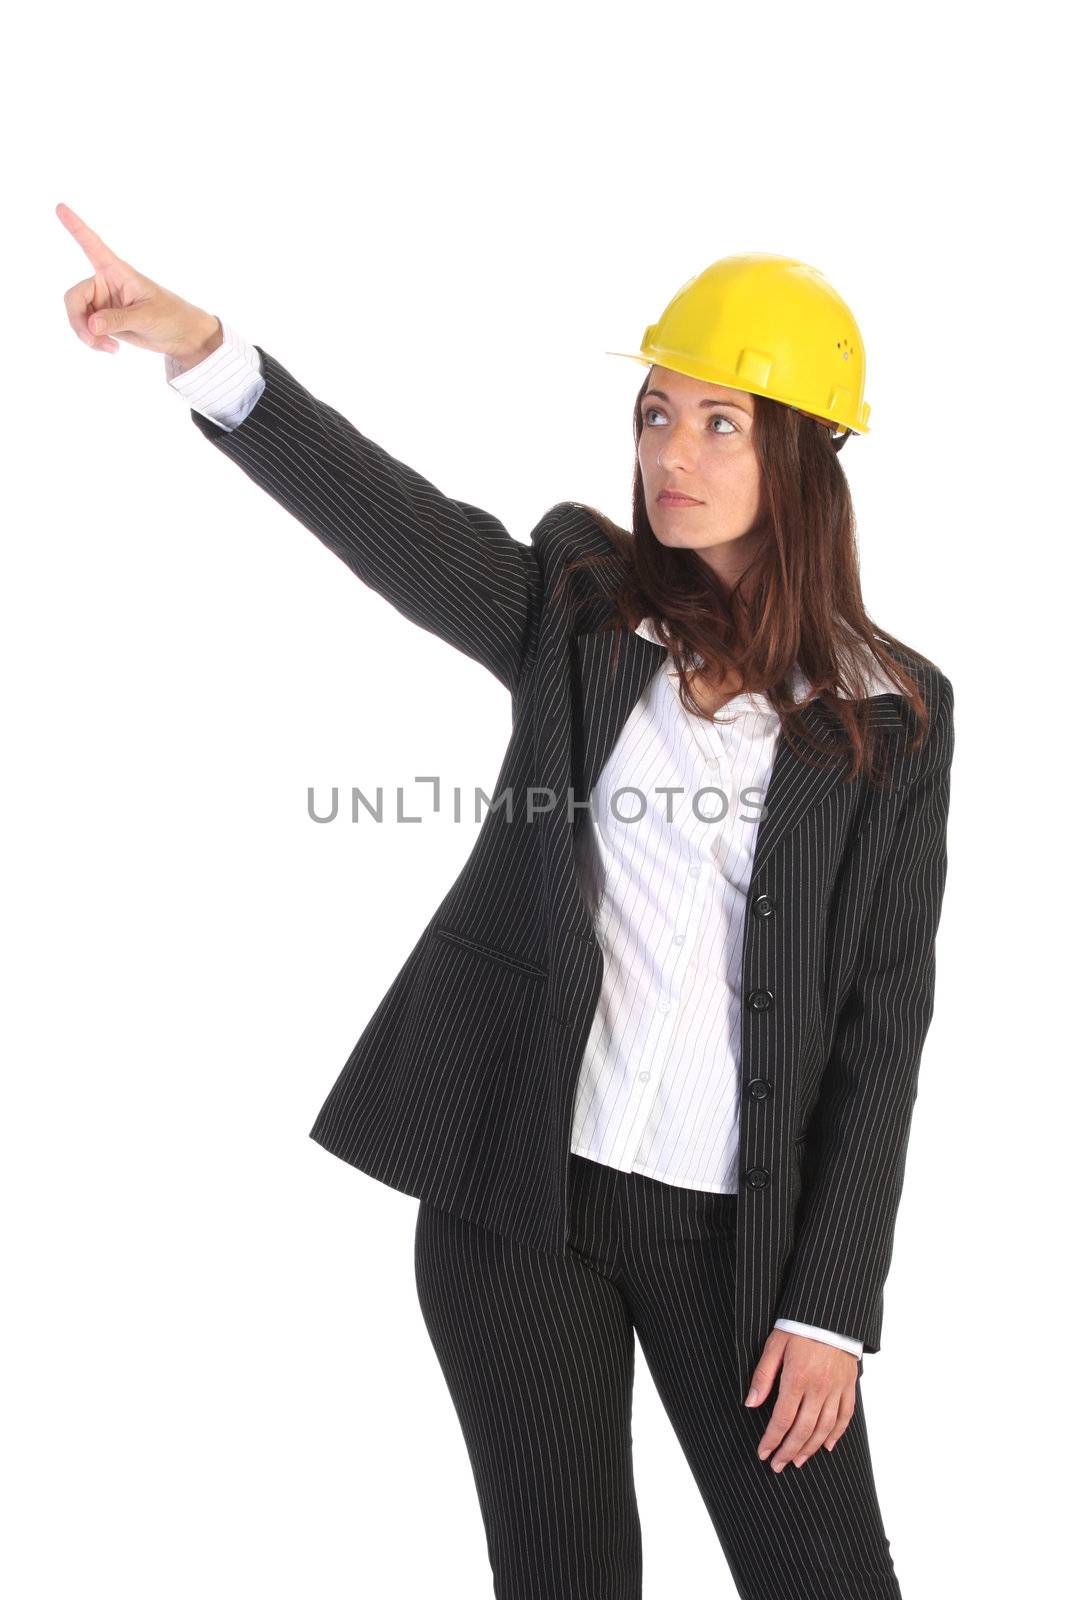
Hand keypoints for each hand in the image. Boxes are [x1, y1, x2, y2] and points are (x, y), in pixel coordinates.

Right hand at [55, 201, 220, 365]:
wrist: (180, 335)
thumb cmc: (170, 316)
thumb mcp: (147, 316)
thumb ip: (119, 319)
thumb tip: (91, 325)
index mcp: (117, 271)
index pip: (93, 246)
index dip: (76, 227)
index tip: (60, 207)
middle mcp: (104, 283)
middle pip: (74, 297)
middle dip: (77, 320)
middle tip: (91, 339)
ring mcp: (102, 302)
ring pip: (77, 316)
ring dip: (86, 335)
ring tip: (107, 347)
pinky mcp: (103, 320)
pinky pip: (86, 329)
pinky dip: (93, 341)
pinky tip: (109, 348)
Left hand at [744, 1327, 857, 1470]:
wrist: (830, 1313)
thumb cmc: (798, 1327)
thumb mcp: (774, 1346)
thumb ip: (762, 1376)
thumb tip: (750, 1404)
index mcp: (797, 1378)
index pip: (782, 1419)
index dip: (771, 1440)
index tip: (763, 1453)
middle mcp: (819, 1388)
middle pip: (803, 1430)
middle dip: (788, 1451)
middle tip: (777, 1466)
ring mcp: (836, 1389)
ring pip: (824, 1429)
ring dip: (810, 1449)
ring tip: (798, 1461)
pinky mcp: (849, 1386)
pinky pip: (845, 1416)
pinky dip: (837, 1434)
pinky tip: (827, 1446)